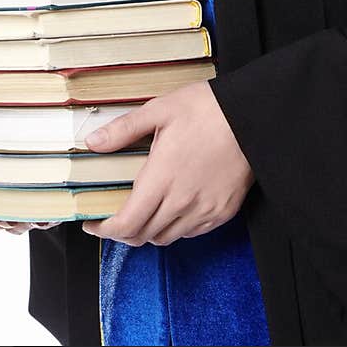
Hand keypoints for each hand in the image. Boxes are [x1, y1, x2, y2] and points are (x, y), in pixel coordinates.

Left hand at [80, 81, 253, 246]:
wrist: (252, 116)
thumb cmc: (206, 109)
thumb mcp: (159, 110)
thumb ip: (123, 130)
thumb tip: (93, 141)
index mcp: (162, 177)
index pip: (127, 223)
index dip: (105, 230)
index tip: (93, 223)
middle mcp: (182, 201)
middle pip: (144, 236)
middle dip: (124, 231)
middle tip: (115, 217)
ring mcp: (205, 210)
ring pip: (167, 237)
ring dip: (150, 230)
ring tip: (143, 212)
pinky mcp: (223, 212)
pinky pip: (193, 232)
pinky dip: (176, 227)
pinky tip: (173, 208)